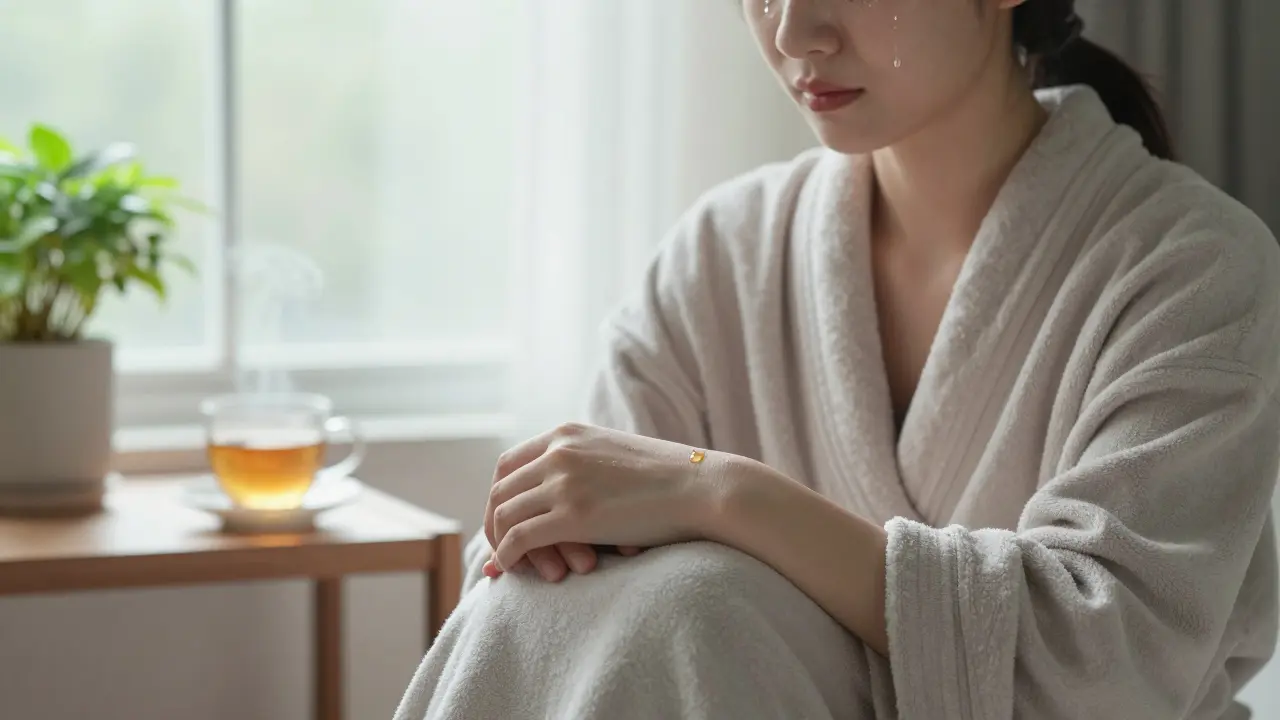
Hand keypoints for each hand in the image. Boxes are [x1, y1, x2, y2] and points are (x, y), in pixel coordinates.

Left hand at [483, 423, 717, 575]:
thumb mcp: (614, 454)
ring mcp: (564, 483)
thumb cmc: (669, 478)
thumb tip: (564, 492)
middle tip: (500, 548)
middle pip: (500, 490)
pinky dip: (507, 555)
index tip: (503, 519)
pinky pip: (518, 538)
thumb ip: (583, 463)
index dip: (499, 495)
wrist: (702, 487)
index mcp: (566, 434)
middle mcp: (558, 453)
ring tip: (513, 565)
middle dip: (494, 523)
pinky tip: (511, 568)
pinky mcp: (573, 516)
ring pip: (505, 516)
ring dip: (503, 544)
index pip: (507, 464)